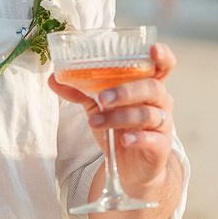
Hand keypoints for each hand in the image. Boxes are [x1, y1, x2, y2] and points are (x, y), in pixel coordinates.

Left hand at [50, 41, 177, 190]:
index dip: (163, 55)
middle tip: (102, 98)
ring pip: (147, 114)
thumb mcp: (100, 108)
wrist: (130, 169)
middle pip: (152, 88)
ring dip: (119, 117)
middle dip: (126, 91)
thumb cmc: (119, 130)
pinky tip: (123, 140)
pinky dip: (137, 138)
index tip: (152, 49)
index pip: (163, 66)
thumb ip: (82, 92)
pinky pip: (153, 139)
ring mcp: (163, 125)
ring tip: (95, 122)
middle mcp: (160, 102)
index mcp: (148, 86)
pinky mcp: (161, 147)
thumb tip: (54, 78)